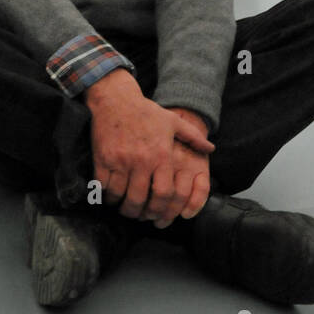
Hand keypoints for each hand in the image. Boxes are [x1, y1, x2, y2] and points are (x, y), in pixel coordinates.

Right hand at [85, 70, 212, 227]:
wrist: (116, 100)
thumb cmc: (146, 112)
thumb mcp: (173, 121)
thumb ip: (193, 137)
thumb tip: (210, 148)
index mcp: (161, 156)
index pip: (164, 193)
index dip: (160, 209)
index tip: (154, 212)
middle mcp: (142, 161)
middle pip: (140, 200)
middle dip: (137, 213)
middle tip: (136, 214)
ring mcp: (121, 161)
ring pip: (120, 195)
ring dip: (120, 205)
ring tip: (121, 206)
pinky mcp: (103, 159)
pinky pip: (103, 185)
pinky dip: (105, 194)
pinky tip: (108, 194)